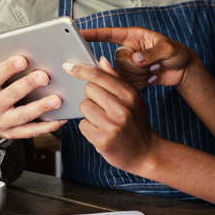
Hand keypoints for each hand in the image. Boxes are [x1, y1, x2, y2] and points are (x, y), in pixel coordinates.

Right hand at [0, 32, 65, 142]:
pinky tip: (61, 119)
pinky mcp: (13, 133)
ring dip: (41, 108)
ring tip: (57, 99)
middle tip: (45, 76)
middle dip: (28, 86)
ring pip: (23, 116)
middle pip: (11, 96)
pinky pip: (31, 132)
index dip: (7, 68)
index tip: (23, 59)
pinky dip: (47, 127)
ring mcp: (2, 123)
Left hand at [65, 56, 160, 173]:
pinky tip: (100, 131)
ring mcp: (112, 125)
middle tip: (102, 106)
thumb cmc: (137, 122)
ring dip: (89, 112)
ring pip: (84, 107)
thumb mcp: (133, 98)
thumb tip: (101, 60)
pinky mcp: (103, 140)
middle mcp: (122, 109)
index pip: (99, 76)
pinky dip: (89, 128)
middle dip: (91, 96)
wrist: (146, 153)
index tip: (68, 67)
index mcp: (130, 95)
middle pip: (88, 89)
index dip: (81, 70)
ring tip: (102, 120)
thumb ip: (117, 78)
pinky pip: (83, 125)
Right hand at [81, 27, 202, 89]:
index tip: (79, 34)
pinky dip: (142, 83)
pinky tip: (153, 77)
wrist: (183, 70)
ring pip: (122, 75)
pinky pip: (128, 84)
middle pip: (117, 61)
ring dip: (141, 76)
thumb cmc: (177, 53)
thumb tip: (136, 59)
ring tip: (154, 69)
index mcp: (133, 36)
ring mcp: (129, 65)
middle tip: (152, 64)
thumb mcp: (168, 49)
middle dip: (135, 66)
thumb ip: (152, 53)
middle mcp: (128, 49)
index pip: (109, 34)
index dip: (94, 34)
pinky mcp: (132, 78)